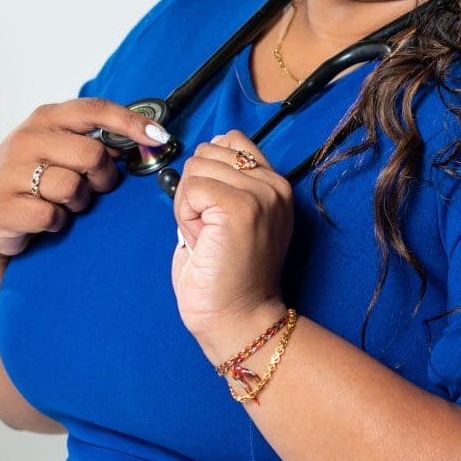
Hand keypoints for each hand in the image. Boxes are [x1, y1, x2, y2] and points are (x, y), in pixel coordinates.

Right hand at [0, 98, 167, 259]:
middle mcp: (26, 138)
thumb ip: (95, 143)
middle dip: (102, 177)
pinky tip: (46, 219)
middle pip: (92, 154)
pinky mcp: (5, 205)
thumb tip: (145, 140)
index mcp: (45, 118)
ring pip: (73, 187)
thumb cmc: (34, 181)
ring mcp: (11, 171)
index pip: (94, 109)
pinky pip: (53, 216)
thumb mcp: (59, 151)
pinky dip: (57, 223)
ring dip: (78, 203)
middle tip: (92, 187)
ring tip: (63, 204)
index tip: (159, 136)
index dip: (131, 122)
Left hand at [169, 130, 291, 358]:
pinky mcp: (240, 207)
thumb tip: (205, 150)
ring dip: (188, 205)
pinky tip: (202, 241)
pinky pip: (190, 189)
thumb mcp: (234, 217)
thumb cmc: (226, 276)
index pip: (231, 140)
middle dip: (195, 191)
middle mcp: (275, 184)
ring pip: (195, 168)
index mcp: (275, 184)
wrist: (237, 320)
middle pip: (206, 152)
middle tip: (211, 233)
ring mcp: (260, 194)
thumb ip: (225, 182)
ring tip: (208, 238)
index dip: (209, 173)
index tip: (215, 214)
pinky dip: (185, 216)